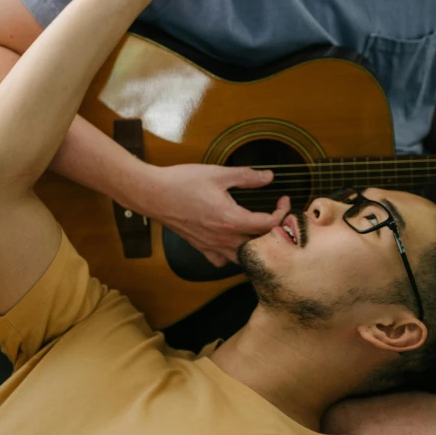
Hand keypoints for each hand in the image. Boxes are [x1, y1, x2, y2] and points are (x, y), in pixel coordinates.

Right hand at [140, 164, 289, 266]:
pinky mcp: (200, 247)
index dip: (282, 212)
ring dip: (255, 246)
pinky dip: (232, 255)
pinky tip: (233, 241)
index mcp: (232, 220)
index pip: (269, 224)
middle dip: (274, 231)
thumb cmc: (183, 182)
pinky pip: (222, 260)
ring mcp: (212, 246)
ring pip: (243, 258)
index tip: (282, 199)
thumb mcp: (219, 174)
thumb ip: (247, 177)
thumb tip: (268, 176)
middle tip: (276, 215)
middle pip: (260, 245)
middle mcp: (224, 238)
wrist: (153, 194)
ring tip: (259, 231)